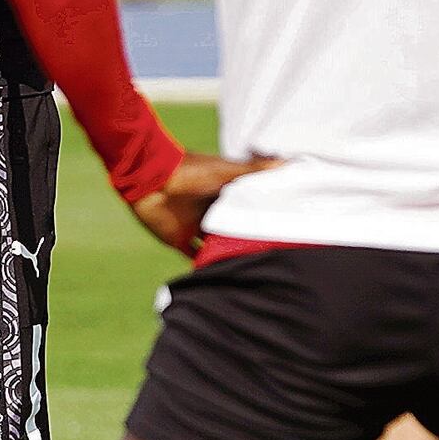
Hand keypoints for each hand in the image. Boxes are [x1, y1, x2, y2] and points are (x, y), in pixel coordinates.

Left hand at [121, 149, 283, 255]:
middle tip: (270, 252)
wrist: (152, 180)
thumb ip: (254, 170)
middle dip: (245, 237)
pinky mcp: (180, 239)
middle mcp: (210, 211)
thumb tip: (286, 163)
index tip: (280, 225)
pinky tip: (223, 276)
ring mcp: (195, 226)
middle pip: (232, 227)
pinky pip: (195, 256)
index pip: (245, 206)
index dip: (260, 215)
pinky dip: (205, 265)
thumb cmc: (191, 172)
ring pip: (215, 244)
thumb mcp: (226, 171)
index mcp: (222, 193)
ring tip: (252, 268)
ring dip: (227, 253)